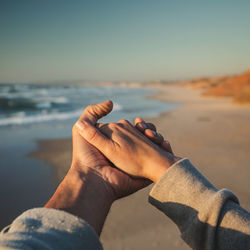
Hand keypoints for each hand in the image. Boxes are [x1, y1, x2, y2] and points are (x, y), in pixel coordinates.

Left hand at [45, 101, 150, 234]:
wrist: (94, 179)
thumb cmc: (86, 154)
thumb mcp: (81, 129)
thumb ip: (92, 113)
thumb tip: (111, 103)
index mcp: (114, 141)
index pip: (131, 128)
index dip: (138, 125)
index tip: (139, 123)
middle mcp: (124, 150)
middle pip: (142, 135)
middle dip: (148, 130)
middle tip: (147, 131)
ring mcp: (133, 160)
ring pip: (152, 145)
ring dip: (156, 138)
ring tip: (152, 137)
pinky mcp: (141, 171)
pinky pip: (156, 159)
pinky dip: (163, 150)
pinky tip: (163, 145)